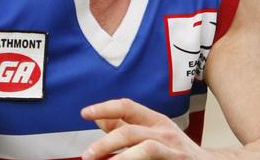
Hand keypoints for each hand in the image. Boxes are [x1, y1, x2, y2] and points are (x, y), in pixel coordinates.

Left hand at [81, 99, 208, 159]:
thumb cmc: (175, 150)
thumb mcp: (152, 133)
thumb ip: (126, 126)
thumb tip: (98, 119)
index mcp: (155, 119)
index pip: (126, 106)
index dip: (104, 107)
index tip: (84, 113)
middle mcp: (165, 131)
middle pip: (129, 131)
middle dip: (105, 143)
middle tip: (87, 155)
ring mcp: (174, 150)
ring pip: (144, 149)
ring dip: (120, 159)